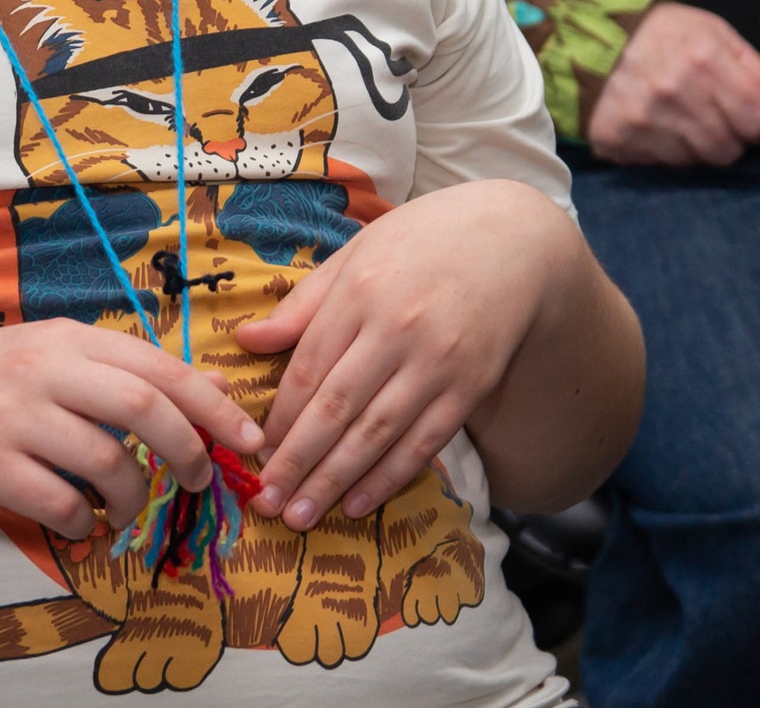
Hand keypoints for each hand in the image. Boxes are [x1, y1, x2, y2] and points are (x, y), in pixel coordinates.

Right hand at [0, 318, 262, 540]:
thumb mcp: (47, 359)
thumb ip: (118, 371)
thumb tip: (208, 389)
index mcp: (64, 338)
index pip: (158, 366)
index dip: (212, 405)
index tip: (247, 438)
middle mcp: (40, 369)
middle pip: (144, 407)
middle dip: (187, 451)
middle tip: (197, 480)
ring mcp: (10, 417)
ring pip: (107, 463)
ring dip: (132, 498)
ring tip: (125, 510)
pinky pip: (59, 504)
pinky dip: (82, 524)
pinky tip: (79, 526)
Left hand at [231, 179, 574, 528]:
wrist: (514, 240)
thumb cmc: (421, 242)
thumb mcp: (356, 255)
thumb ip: (303, 304)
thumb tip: (245, 340)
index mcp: (360, 294)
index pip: (308, 370)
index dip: (280, 419)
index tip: (256, 453)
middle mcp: (397, 332)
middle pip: (336, 410)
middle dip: (297, 463)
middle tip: (266, 502)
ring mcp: (437, 363)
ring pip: (377, 434)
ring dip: (335, 481)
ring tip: (301, 518)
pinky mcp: (470, 387)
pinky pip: (424, 442)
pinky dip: (389, 478)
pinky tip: (359, 504)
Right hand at [585, 0, 759, 165]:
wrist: (588, 29)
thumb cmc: (664, 31)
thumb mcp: (717, 36)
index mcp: (705, 60)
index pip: (759, 122)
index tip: (747, 113)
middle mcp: (673, 93)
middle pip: (729, 150)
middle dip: (728, 136)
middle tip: (710, 115)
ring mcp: (642, 119)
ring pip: (695, 162)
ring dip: (695, 145)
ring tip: (679, 117)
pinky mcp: (615, 138)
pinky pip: (659, 164)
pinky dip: (662, 149)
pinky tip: (652, 124)